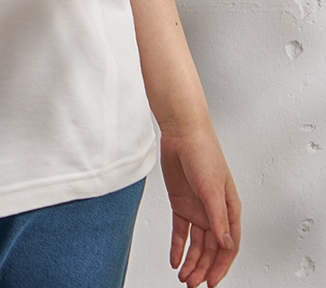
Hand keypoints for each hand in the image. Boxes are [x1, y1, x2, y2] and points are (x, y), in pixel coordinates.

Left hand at [160, 127, 240, 286]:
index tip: (212, 281)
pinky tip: (175, 260)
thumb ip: (218, 217)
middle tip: (194, 284)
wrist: (181, 132)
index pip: (228, 245)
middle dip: (204, 268)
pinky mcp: (181, 204)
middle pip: (211, 248)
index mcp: (229, 208)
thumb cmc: (204, 152)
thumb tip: (225, 244)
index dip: (221, 265)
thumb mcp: (212, 187)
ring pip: (196, 243)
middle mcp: (214, 211)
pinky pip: (180, 231)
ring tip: (184, 277)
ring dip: (191, 261)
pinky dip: (178, 247)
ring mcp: (197, 208)